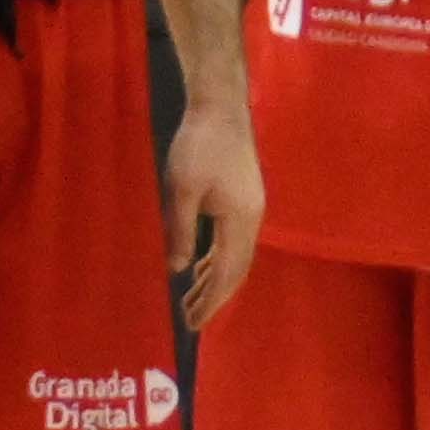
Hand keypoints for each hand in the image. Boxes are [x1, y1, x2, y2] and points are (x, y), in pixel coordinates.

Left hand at [155, 96, 263, 323]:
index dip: (211, 300)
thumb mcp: (182, 189)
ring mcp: (249, 209)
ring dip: (214, 281)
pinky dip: (216, 261)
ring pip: (235, 257)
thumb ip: (181, 231)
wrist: (220, 106)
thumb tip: (177, 270)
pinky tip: (201, 269)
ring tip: (192, 302)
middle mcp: (252, 220)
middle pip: (236, 270)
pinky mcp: (241, 200)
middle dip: (215, 298)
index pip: (227, 272)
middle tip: (191, 322)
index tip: (193, 324)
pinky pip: (231, 241)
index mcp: (241, 220)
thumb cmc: (199, 144)